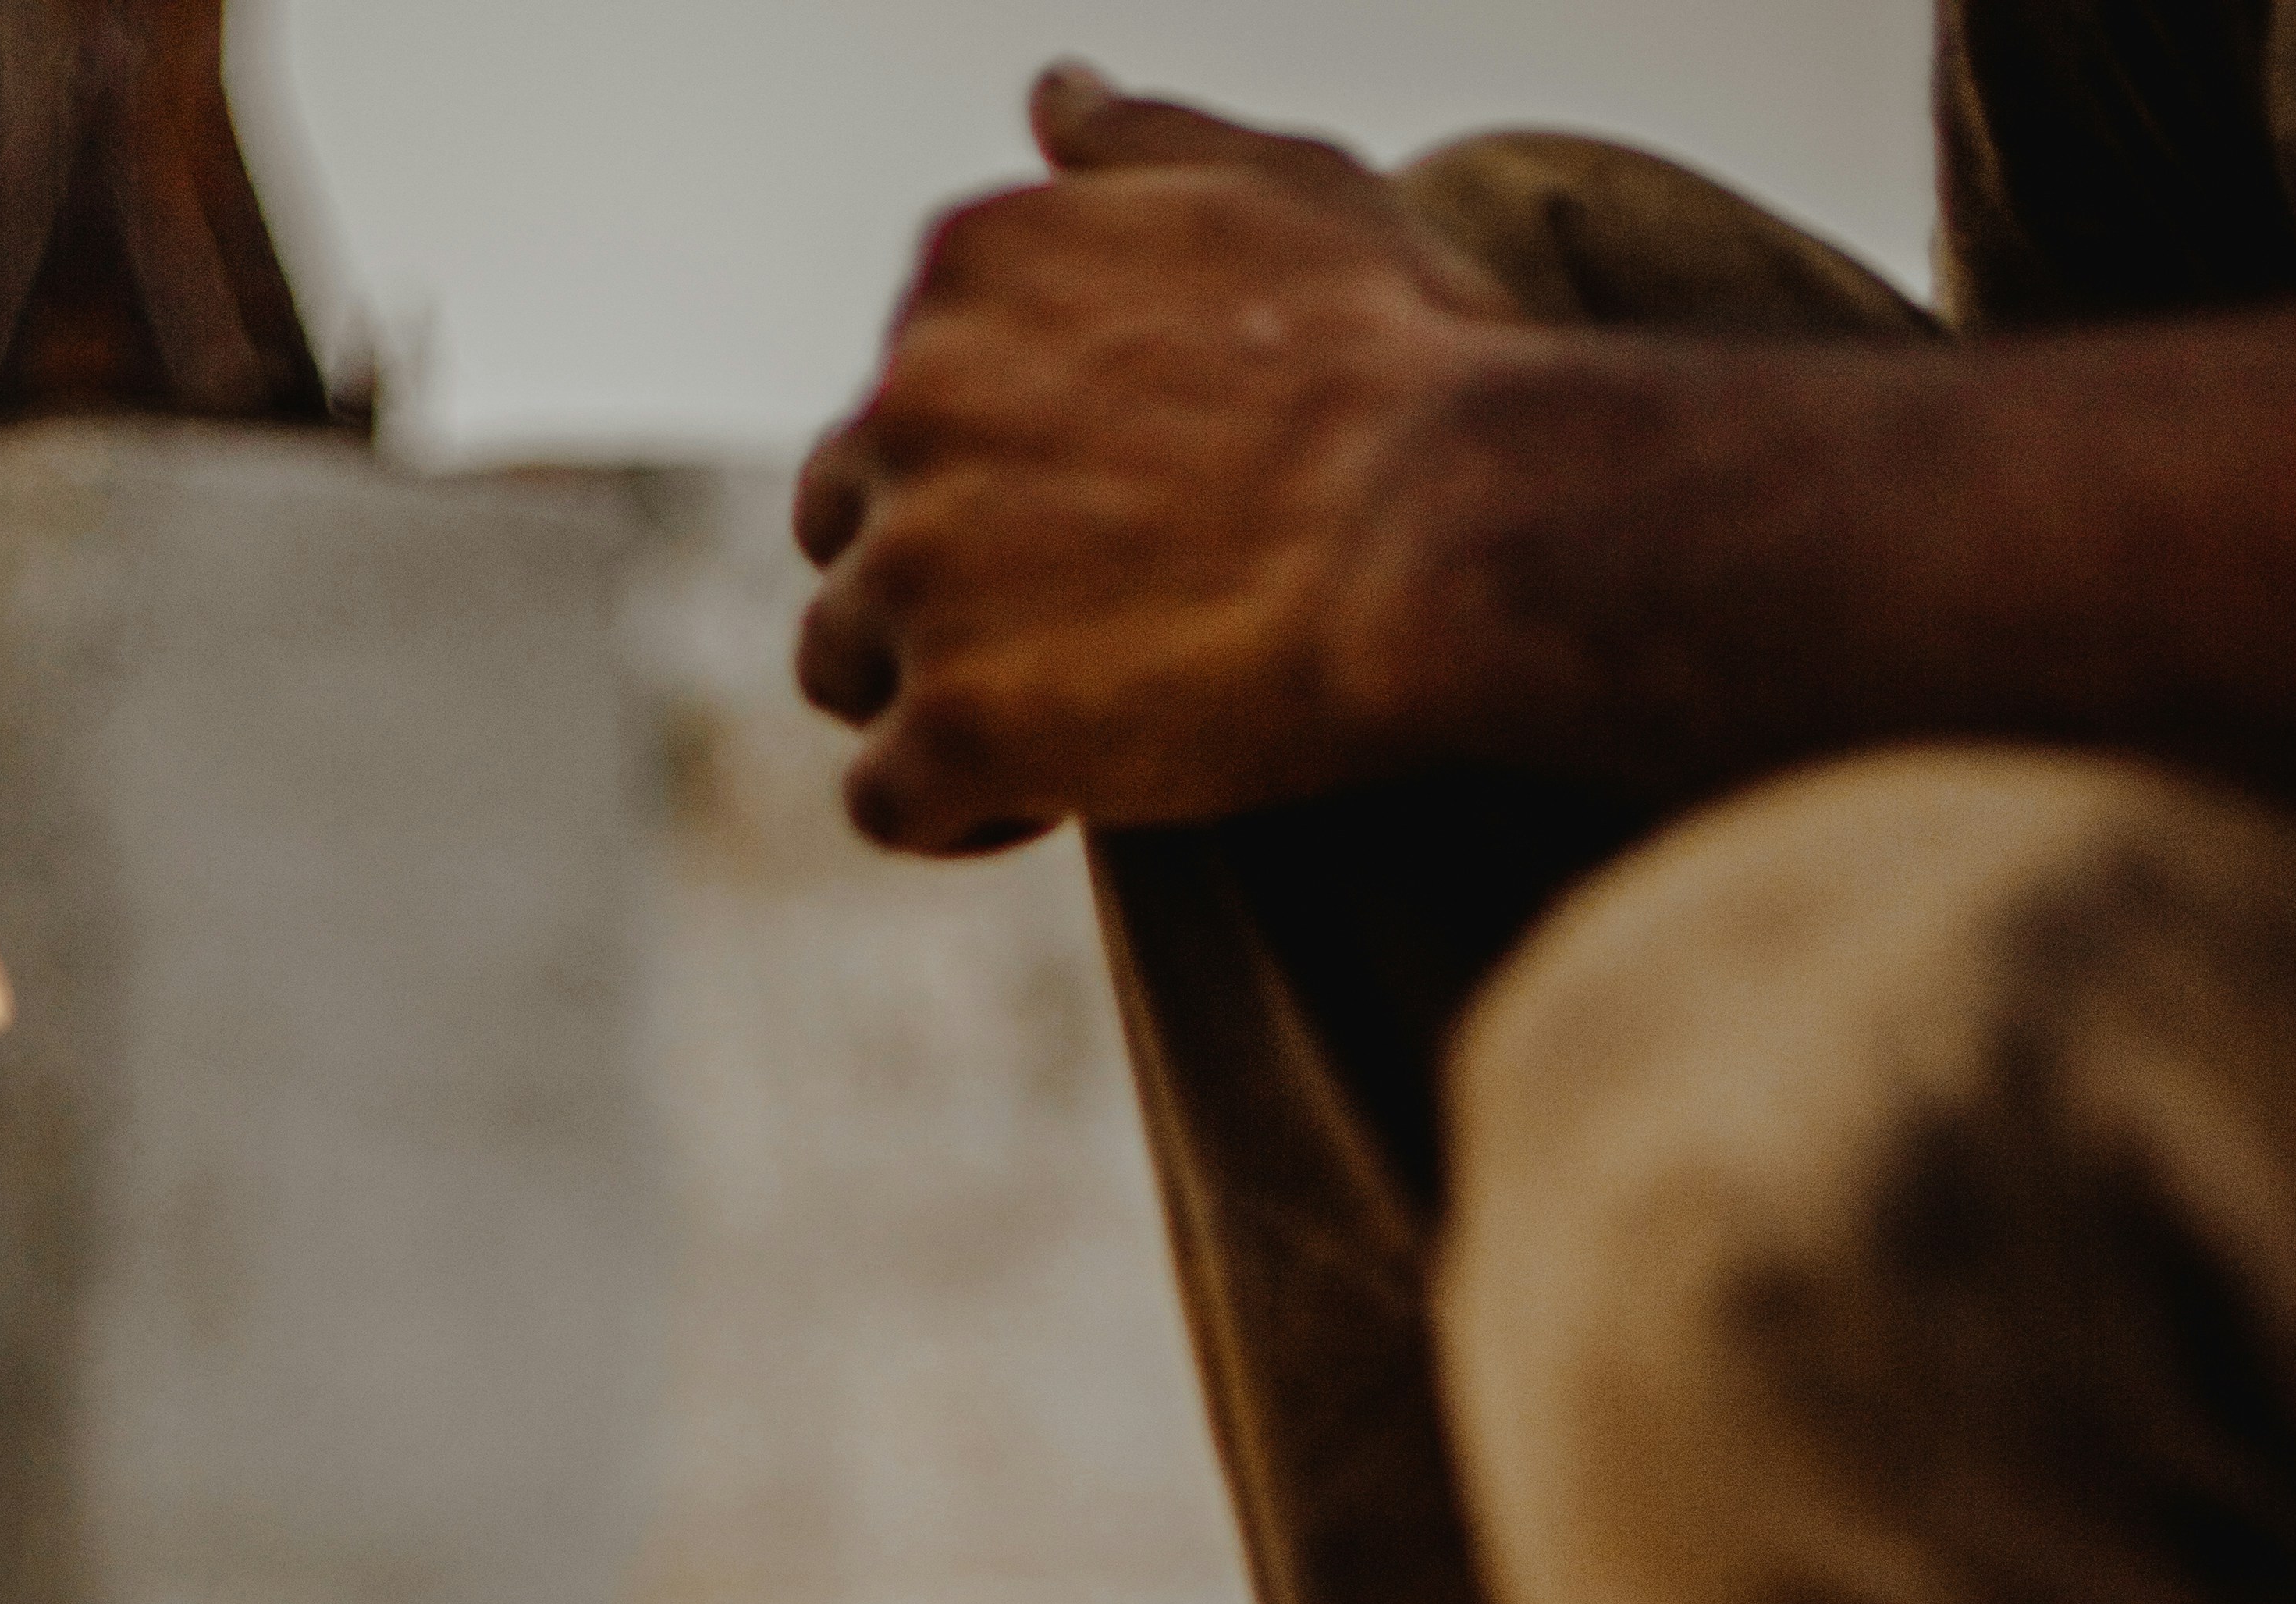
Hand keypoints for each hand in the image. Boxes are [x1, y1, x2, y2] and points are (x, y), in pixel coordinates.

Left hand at [793, 59, 1534, 855]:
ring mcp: (916, 569)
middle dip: (928, 584)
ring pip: (846, 663)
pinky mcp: (949, 724)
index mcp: (965, 271)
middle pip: (844, 524)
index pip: (901, 395)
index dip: (986, 476)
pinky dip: (957, 814)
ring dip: (932, 701)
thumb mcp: (1278, 187)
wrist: (1452, 527)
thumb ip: (1142, 151)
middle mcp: (906, 404)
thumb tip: (1054, 97)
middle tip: (1076, 633)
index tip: (1097, 518)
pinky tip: (1053, 799)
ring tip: (1072, 721)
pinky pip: (889, 800)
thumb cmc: (1397, 359)